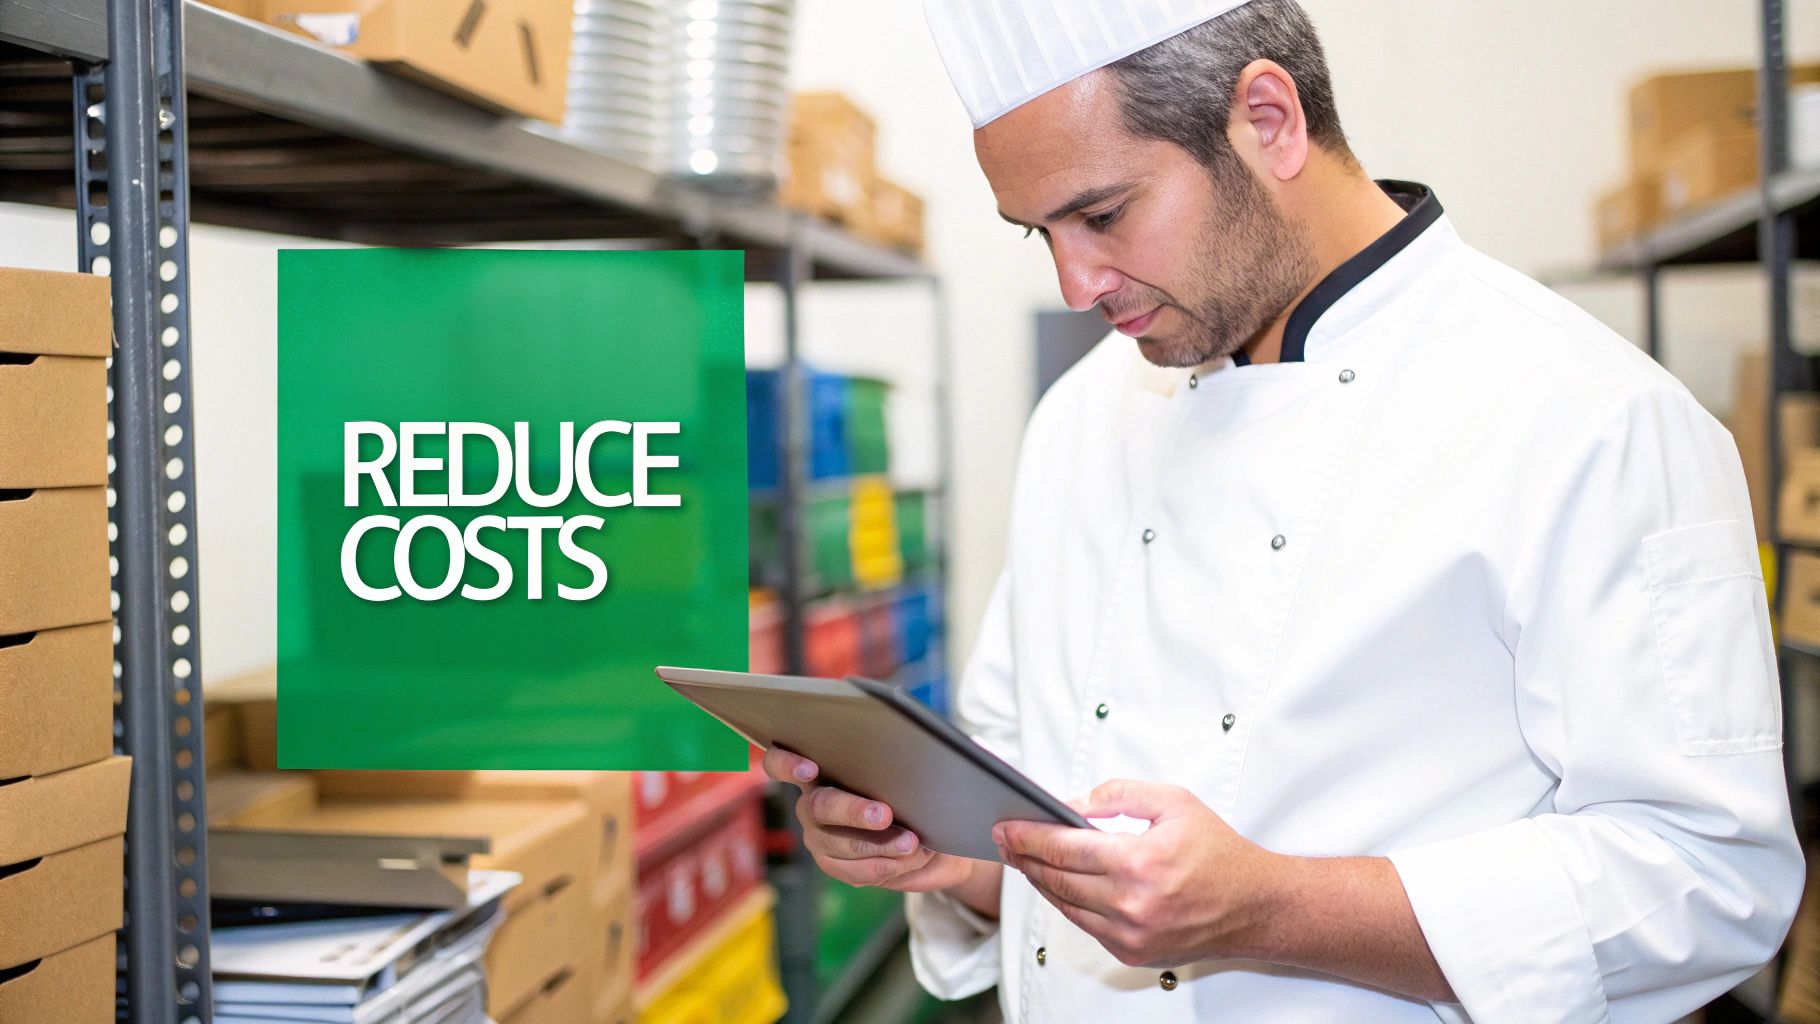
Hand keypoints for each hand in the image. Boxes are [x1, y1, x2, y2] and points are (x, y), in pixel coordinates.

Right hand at [763, 747, 982, 895]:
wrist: (934, 837)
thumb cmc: (916, 792)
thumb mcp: (909, 772)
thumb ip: (899, 763)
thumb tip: (918, 757)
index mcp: (821, 769)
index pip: (780, 763)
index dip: (787, 764)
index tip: (810, 768)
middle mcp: (812, 804)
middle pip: (819, 806)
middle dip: (853, 811)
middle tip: (885, 814)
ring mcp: (820, 838)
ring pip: (839, 845)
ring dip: (879, 845)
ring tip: (912, 843)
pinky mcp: (835, 866)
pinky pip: (854, 872)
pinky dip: (885, 865)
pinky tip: (908, 859)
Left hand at [995, 778, 1286, 968]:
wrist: (1254, 906)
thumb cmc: (1219, 854)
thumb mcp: (1174, 803)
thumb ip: (1119, 795)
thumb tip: (1075, 804)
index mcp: (1140, 862)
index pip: (1065, 847)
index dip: (1029, 835)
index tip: (1007, 826)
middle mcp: (1132, 904)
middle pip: (1057, 878)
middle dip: (1025, 856)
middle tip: (1006, 839)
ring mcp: (1131, 934)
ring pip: (1065, 904)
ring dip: (1040, 881)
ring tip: (1025, 859)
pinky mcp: (1133, 953)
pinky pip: (1085, 925)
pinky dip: (1067, 903)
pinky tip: (1058, 883)